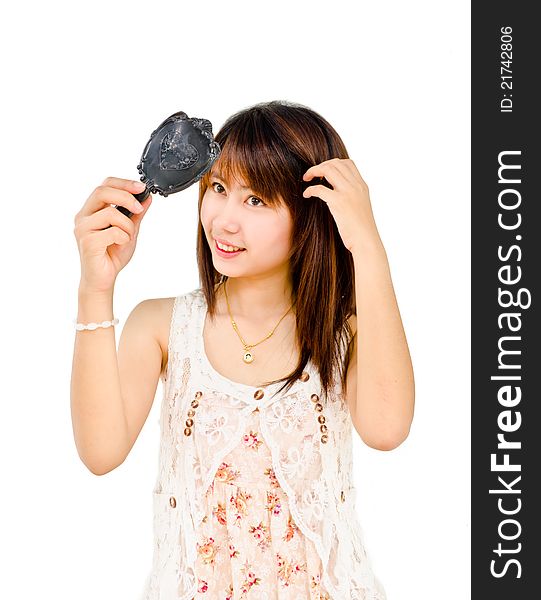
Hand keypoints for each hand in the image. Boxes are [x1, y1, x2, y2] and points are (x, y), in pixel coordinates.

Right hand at [73, 177, 152, 293]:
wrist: (103, 279)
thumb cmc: (112, 255)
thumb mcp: (129, 231)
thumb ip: (136, 215)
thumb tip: (147, 198)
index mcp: (92, 210)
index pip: (104, 186)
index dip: (123, 183)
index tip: (141, 187)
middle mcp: (83, 216)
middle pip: (102, 191)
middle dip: (126, 197)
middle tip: (139, 208)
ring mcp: (83, 229)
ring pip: (110, 213)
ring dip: (127, 225)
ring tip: (127, 237)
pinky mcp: (87, 242)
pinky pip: (113, 232)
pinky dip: (123, 238)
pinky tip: (120, 245)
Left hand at [302, 158, 381, 253]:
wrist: (366, 242)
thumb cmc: (361, 230)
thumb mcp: (361, 207)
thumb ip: (353, 196)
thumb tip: (340, 193)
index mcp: (362, 186)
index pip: (348, 163)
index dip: (333, 163)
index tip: (323, 172)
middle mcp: (356, 186)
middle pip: (335, 163)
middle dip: (320, 166)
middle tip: (311, 174)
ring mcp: (348, 193)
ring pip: (328, 170)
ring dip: (313, 171)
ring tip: (306, 179)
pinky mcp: (338, 203)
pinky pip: (319, 188)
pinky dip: (310, 189)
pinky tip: (306, 195)